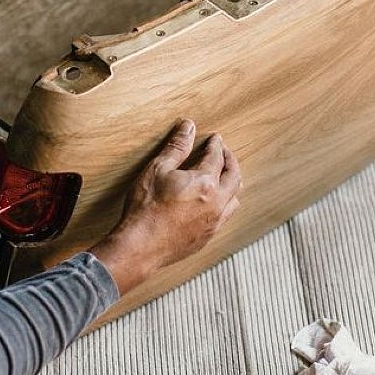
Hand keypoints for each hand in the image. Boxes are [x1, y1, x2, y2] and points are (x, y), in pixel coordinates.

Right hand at [89, 119, 241, 293]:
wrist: (140, 246)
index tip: (215, 139)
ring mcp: (214, 222)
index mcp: (206, 183)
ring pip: (234, 199)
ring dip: (232, 184)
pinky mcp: (207, 237)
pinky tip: (216, 203)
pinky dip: (225, 204)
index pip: (217, 157)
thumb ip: (176, 147)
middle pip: (234, 177)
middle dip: (230, 161)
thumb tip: (188, 127)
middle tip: (225, 153)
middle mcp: (216, 203)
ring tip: (225, 177)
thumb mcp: (158, 169)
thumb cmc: (146, 207)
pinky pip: (225, 217)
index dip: (216, 145)